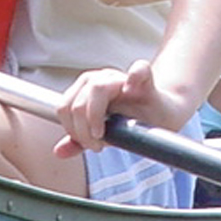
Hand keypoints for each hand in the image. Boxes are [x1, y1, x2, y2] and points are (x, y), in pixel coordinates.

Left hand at [52, 58, 187, 157]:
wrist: (162, 117)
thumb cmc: (131, 122)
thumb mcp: (103, 133)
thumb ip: (80, 139)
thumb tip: (58, 151)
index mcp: (87, 89)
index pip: (64, 106)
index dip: (71, 129)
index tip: (86, 144)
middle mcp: (101, 79)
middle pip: (77, 101)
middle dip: (82, 130)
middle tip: (97, 146)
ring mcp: (122, 77)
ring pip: (97, 87)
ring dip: (95, 116)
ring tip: (104, 135)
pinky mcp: (146, 79)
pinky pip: (139, 69)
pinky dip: (133, 77)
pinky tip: (129, 90)